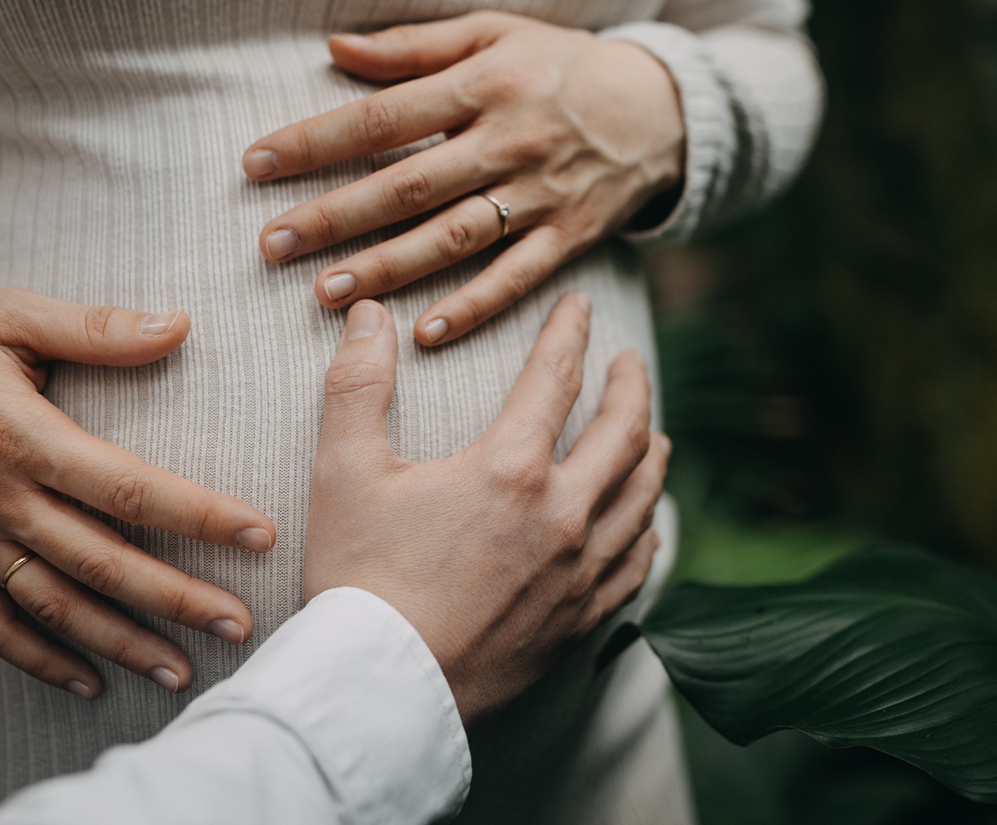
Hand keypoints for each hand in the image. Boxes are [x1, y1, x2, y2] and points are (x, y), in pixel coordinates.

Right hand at [0, 290, 278, 698]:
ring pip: (51, 604)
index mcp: (21, 438)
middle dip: (174, 598)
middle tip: (240, 623)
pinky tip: (87, 683)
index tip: (258, 534)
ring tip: (182, 671)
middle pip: (98, 561)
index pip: (124, 486)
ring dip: (118, 643)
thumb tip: (179, 325)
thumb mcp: (11, 314)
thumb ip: (96, 327)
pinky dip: (36, 659)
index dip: (196, 514)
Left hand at [244, 9, 684, 346]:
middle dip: (336, 216)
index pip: (383, 117)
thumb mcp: (495, 32)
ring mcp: (542, 194)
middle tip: (271, 244)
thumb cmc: (561, 64)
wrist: (664, 107)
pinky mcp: (570, 236)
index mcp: (484, 84)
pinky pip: (517, 277)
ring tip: (325, 293)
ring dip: (389, 267)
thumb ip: (414, 45)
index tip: (255, 164)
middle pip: (410, 184)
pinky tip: (425, 331)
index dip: (317, 140)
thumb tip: (334, 47)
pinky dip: (474, 306)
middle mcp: (510, 141)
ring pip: (455, 237)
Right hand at [303, 292, 665, 721]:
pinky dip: (647, 529)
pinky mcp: (580, 619)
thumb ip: (358, 384)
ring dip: (651, 453)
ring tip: (652, 432)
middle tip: (630, 362)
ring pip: (643, 497)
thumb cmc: (358, 579)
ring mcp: (579, 572)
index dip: (570, 332)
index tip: (581, 307)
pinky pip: (636, 563)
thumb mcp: (344, 472)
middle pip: (624, 433)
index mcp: (511, 469)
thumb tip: (372, 315)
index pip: (557, 377)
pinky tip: (643, 522)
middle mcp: (563, 515)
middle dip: (632, 386)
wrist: (381, 689)